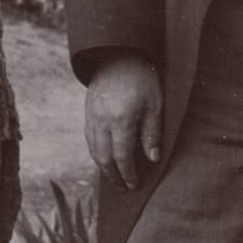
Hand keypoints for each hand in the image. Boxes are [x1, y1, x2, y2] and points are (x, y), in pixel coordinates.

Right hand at [84, 52, 162, 190]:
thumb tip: (152, 159)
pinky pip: (89, 137)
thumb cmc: (142, 79)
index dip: (128, 173)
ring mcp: (92, 115)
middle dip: (114, 175)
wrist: (118, 55)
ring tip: (114, 177)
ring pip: (93, 148)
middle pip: (104, 157)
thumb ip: (152, 133)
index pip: (122, 156)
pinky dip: (96, 151)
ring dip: (103, 166)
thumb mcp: (155, 105)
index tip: (135, 184)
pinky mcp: (88, 110)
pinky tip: (104, 157)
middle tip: (124, 188)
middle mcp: (102, 120)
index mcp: (120, 120)